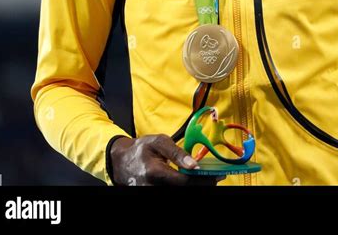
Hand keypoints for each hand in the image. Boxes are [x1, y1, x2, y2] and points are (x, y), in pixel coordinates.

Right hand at [110, 134, 225, 185]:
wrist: (121, 161)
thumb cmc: (142, 148)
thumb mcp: (158, 141)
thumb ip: (176, 152)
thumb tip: (194, 163)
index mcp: (154, 172)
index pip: (183, 182)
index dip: (201, 180)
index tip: (216, 176)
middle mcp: (152, 188)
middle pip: (183, 192)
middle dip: (201, 186)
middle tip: (214, 179)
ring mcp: (151, 193)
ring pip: (179, 194)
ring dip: (194, 187)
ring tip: (204, 179)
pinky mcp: (152, 195)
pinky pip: (172, 193)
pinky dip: (185, 188)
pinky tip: (192, 182)